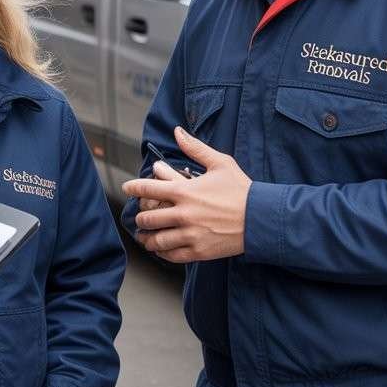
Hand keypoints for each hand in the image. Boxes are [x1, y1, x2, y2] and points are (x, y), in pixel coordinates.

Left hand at [122, 126, 251, 262]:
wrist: (261, 217)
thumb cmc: (241, 189)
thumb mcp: (220, 163)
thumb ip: (195, 148)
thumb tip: (178, 132)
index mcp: (185, 191)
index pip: (148, 188)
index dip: (133, 188)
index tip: (126, 188)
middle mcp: (183, 214)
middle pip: (147, 218)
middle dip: (140, 217)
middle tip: (140, 217)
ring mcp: (190, 234)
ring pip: (156, 240)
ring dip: (147, 238)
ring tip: (145, 237)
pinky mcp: (199, 251)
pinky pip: (171, 255)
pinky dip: (162, 252)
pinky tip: (161, 249)